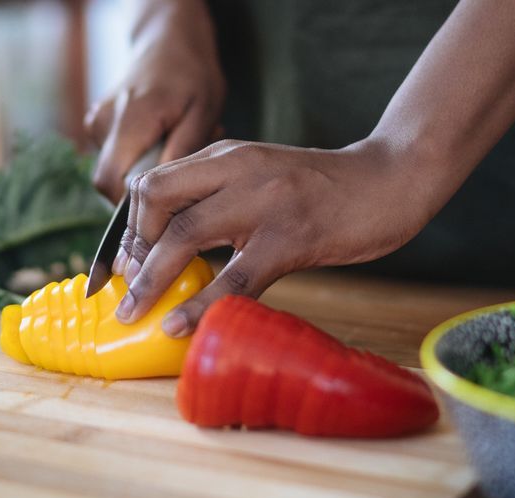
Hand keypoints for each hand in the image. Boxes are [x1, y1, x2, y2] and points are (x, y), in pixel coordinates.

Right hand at [84, 0, 224, 200]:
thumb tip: (166, 193)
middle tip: (179, 169)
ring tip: (175, 144)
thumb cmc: (191, 74)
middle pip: (108, 183)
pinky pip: (115, 157)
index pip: (111, 184)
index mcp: (130, 120)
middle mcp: (104, 122)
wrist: (168, 40)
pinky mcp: (97, 124)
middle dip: (143, 190)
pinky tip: (162, 138)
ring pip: (114, 171)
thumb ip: (181, 152)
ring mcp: (96, 122)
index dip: (134, 205)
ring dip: (144, 170)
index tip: (167, 205)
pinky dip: (139, 156)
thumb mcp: (202, 112)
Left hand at [113, 138, 440, 336]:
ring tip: (134, 314)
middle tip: (128, 292)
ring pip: (184, 235)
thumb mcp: (261, 177)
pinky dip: (201, 305)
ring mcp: (263, 201)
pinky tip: (181, 326)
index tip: (126, 264)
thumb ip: (220, 197)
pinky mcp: (291, 237)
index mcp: (225, 156)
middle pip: (155, 201)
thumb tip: (175, 247)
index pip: (152, 183)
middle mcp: (236, 169)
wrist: (388, 180)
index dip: (128, 227)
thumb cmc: (322, 189)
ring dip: (151, 280)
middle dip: (131, 252)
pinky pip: (234, 276)